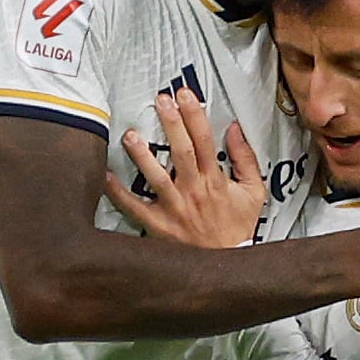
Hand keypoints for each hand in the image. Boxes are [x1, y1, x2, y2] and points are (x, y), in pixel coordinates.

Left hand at [103, 87, 264, 247]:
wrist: (228, 264)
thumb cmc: (237, 226)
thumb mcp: (253, 191)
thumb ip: (244, 158)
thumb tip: (234, 129)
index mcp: (216, 180)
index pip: (205, 141)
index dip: (195, 115)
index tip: (185, 95)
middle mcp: (195, 191)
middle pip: (182, 151)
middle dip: (171, 123)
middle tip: (160, 101)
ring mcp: (175, 209)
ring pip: (157, 177)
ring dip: (143, 155)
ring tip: (131, 135)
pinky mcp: (160, 226)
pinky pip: (135, 208)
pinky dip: (119, 193)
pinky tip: (106, 176)